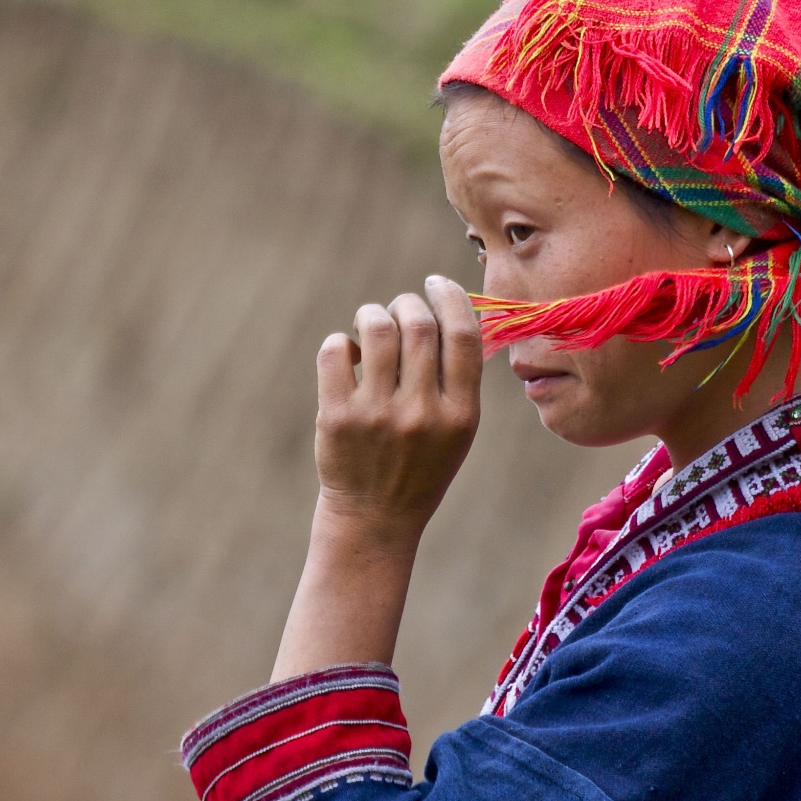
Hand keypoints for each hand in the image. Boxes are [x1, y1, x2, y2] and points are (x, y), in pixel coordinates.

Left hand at [313, 275, 482, 543]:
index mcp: (461, 414)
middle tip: (399, 309)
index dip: (450, 296)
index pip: (463, 334)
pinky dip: (342, 342)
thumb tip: (449, 307)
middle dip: (407, 303)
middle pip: (418, 324)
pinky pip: (336, 350)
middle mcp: (422, 413)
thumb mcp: (457, 430)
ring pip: (377, 328)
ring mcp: (377, 415)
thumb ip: (458, 376)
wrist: (374, 519)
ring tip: (372, 327)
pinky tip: (348, 355)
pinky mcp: (337, 417)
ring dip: (372, 315)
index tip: (436, 281)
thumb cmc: (420, 465)